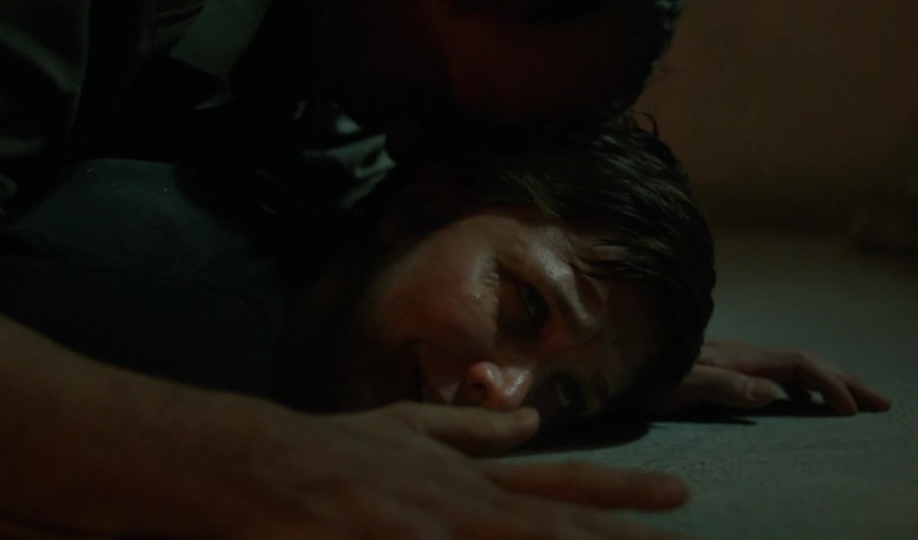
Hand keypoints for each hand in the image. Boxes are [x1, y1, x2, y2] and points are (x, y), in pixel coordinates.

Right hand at [230, 403, 691, 539]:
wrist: (261, 467)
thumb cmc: (331, 452)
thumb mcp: (404, 429)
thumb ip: (470, 429)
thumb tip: (529, 420)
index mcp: (469, 480)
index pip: (561, 485)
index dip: (623, 492)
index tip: (679, 494)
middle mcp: (464, 507)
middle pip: (561, 525)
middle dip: (626, 536)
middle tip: (687, 537)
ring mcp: (433, 532)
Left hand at [652, 339, 891, 415]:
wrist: (606, 364)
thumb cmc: (639, 379)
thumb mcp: (678, 386)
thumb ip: (722, 385)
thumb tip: (770, 391)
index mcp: (734, 356)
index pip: (796, 364)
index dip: (829, 384)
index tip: (852, 410)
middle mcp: (736, 352)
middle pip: (802, 360)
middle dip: (844, 380)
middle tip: (882, 402)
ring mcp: (729, 357)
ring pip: (789, 365)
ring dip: (825, 381)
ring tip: (853, 403)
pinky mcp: (719, 365)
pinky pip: (771, 371)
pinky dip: (798, 384)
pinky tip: (799, 399)